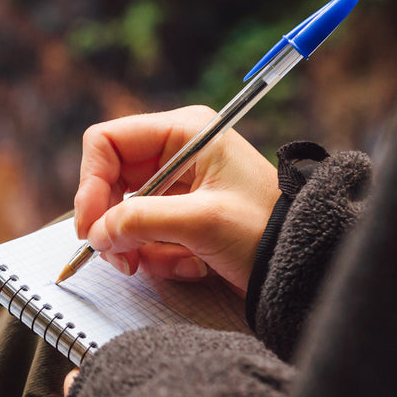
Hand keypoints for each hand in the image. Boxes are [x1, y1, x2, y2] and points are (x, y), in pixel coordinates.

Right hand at [71, 106, 279, 293]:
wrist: (306, 262)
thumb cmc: (267, 229)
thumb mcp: (202, 222)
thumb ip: (141, 221)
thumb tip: (97, 233)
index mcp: (183, 131)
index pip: (106, 142)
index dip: (90, 184)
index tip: (92, 226)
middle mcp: (175, 151)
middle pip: (109, 181)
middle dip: (113, 223)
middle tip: (120, 259)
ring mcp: (177, 184)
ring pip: (123, 213)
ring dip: (139, 246)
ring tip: (173, 263)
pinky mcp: (180, 213)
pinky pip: (144, 233)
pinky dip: (158, 256)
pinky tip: (191, 264)